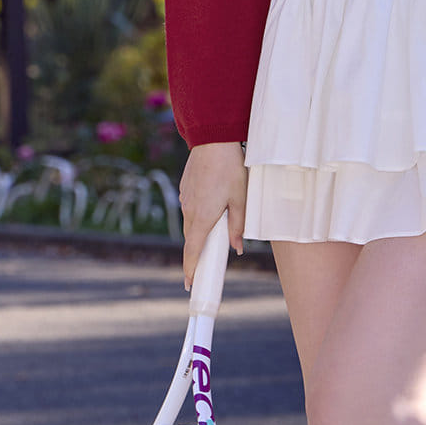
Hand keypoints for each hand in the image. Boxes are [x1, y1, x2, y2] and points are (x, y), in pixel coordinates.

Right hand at [179, 141, 246, 288]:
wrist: (213, 140)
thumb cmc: (231, 169)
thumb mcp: (241, 199)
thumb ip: (238, 226)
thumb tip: (236, 249)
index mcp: (202, 217)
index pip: (192, 251)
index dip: (191, 270)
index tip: (190, 284)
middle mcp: (189, 210)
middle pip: (191, 239)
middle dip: (197, 253)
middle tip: (205, 268)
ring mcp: (184, 199)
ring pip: (190, 223)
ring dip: (199, 232)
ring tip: (213, 235)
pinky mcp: (185, 188)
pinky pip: (190, 208)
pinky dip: (198, 215)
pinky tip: (212, 207)